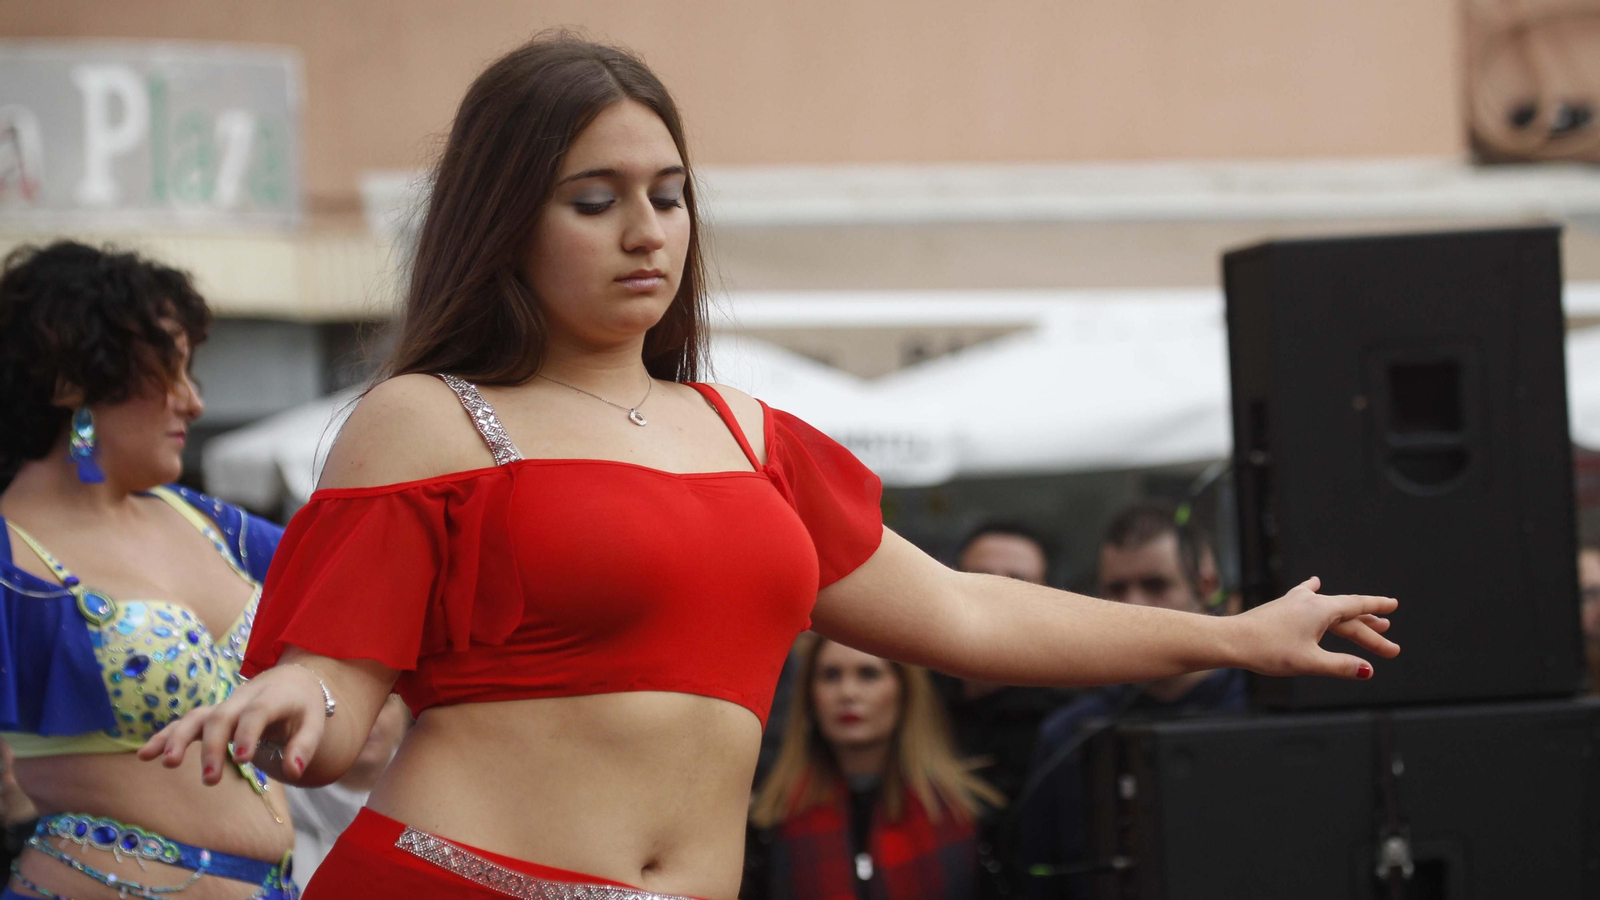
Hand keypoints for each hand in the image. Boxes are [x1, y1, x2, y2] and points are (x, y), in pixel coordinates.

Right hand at [137, 663, 327, 783]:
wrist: (289, 682)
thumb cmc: (303, 708)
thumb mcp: (315, 723)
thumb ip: (305, 747)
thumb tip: (293, 772)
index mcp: (272, 698)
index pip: (256, 713)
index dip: (248, 733)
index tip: (242, 759)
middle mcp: (243, 699)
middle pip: (221, 717)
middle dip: (212, 746)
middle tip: (210, 780)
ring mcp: (224, 706)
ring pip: (197, 717)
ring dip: (180, 738)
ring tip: (167, 763)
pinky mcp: (211, 715)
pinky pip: (185, 722)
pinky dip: (165, 736)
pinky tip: (145, 754)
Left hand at [1233, 576, 1399, 678]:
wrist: (1231, 639)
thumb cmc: (1268, 650)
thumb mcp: (1309, 662)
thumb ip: (1340, 666)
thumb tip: (1367, 671)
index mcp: (1320, 610)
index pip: (1357, 606)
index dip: (1376, 608)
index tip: (1394, 605)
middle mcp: (1309, 601)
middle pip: (1347, 617)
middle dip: (1370, 632)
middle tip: (1391, 649)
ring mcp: (1294, 602)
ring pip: (1329, 610)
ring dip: (1350, 620)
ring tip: (1370, 623)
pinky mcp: (1281, 607)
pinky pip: (1304, 595)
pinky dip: (1314, 591)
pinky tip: (1314, 582)